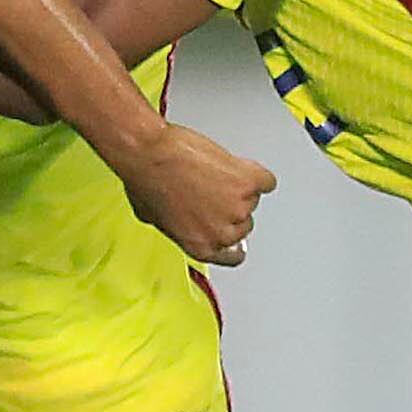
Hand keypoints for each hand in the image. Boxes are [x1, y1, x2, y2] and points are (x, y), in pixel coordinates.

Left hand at [117, 123, 275, 266]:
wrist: (150, 154)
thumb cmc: (145, 181)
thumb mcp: (154, 217)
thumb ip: (178, 227)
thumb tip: (182, 220)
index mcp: (200, 247)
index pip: (231, 257)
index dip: (233, 244)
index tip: (237, 240)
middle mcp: (222, 234)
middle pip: (243, 226)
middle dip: (230, 208)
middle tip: (213, 190)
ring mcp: (238, 207)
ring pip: (252, 200)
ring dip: (238, 186)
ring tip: (212, 172)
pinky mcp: (249, 182)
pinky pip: (265, 181)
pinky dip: (255, 173)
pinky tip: (238, 165)